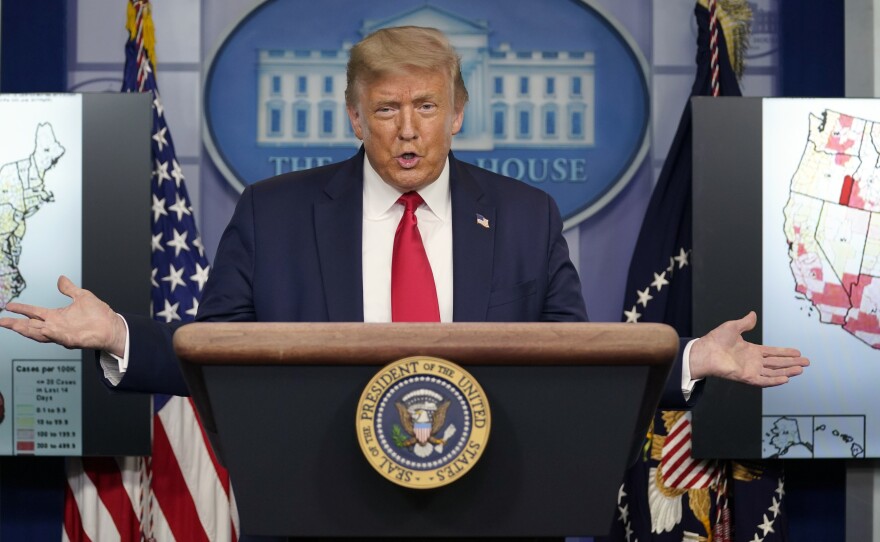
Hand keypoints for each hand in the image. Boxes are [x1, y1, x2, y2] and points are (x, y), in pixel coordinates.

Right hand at [0, 275, 125, 356]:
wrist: (113, 327)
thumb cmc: (99, 315)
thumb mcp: (82, 297)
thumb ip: (69, 289)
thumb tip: (60, 279)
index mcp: (56, 316)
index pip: (33, 312)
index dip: (21, 309)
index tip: (7, 306)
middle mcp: (56, 326)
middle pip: (30, 326)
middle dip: (14, 324)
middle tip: (1, 321)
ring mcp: (62, 334)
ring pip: (38, 334)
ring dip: (25, 330)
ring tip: (11, 325)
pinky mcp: (71, 339)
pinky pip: (57, 337)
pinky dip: (49, 333)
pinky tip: (42, 329)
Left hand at [688, 311, 808, 386]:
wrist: (705, 351)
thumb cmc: (715, 340)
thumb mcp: (733, 327)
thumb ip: (745, 323)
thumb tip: (753, 314)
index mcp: (751, 350)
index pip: (773, 352)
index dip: (785, 352)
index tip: (798, 352)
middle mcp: (753, 361)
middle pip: (777, 363)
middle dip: (792, 363)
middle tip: (807, 362)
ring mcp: (750, 370)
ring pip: (773, 372)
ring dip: (787, 371)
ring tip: (801, 370)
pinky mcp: (746, 377)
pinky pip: (763, 380)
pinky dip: (774, 380)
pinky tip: (786, 378)